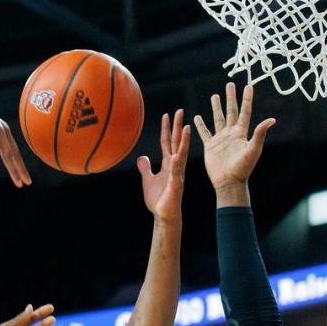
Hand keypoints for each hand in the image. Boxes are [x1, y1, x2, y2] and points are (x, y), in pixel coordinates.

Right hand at [0, 93, 31, 187]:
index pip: (14, 150)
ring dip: (14, 170)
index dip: (18, 163)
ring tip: (18, 183)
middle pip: (15, 154)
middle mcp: (3, 131)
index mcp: (2, 131)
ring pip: (8, 155)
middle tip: (27, 182)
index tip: (23, 176)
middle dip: (21, 170)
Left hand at [137, 109, 189, 223]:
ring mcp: (177, 173)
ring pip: (181, 153)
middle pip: (176, 142)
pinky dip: (178, 161)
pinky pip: (177, 170)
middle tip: (179, 110)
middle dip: (177, 126)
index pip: (167, 142)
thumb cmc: (159, 199)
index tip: (166, 115)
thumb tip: (141, 157)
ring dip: (183, 140)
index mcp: (168, 164)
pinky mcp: (176, 183)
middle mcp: (175, 165)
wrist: (164, 215)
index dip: (166, 129)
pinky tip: (177, 154)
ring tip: (185, 126)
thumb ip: (145, 168)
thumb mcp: (148, 179)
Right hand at [194, 83, 275, 193]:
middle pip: (231, 111)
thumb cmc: (243, 168)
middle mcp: (231, 133)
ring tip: (214, 96)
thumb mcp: (253, 149)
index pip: (245, 112)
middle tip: (229, 84)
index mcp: (242, 133)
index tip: (248, 86)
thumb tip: (272, 119)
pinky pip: (204, 132)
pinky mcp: (210, 146)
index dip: (246, 99)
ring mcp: (220, 139)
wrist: (228, 182)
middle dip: (230, 98)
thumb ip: (260, 134)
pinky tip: (197, 117)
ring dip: (216, 107)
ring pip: (218, 118)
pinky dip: (200, 125)